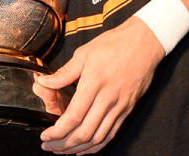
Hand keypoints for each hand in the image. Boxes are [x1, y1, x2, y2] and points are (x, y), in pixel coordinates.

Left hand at [36, 17, 163, 153]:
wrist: (144, 43)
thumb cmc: (114, 45)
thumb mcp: (84, 53)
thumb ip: (64, 73)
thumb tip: (44, 82)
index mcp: (94, 84)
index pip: (74, 117)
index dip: (57, 131)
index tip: (45, 136)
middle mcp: (108, 99)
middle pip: (84, 132)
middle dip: (64, 144)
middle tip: (49, 146)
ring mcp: (120, 106)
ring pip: (98, 137)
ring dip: (78, 148)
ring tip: (62, 150)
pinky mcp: (127, 110)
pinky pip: (111, 134)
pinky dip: (97, 145)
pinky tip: (84, 148)